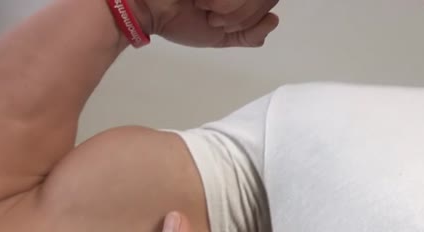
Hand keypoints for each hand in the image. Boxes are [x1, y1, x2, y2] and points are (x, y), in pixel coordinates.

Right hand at [132, 0, 279, 46]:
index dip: (253, 17)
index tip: (226, 26)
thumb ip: (249, 35)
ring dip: (230, 7)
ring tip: (205, 7)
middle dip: (242, 14)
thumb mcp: (221, 36)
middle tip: (215, 18)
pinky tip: (199, 0)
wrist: (151, 11)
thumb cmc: (180, 20)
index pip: (269, 0)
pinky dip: (219, 1)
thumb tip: (273, 20)